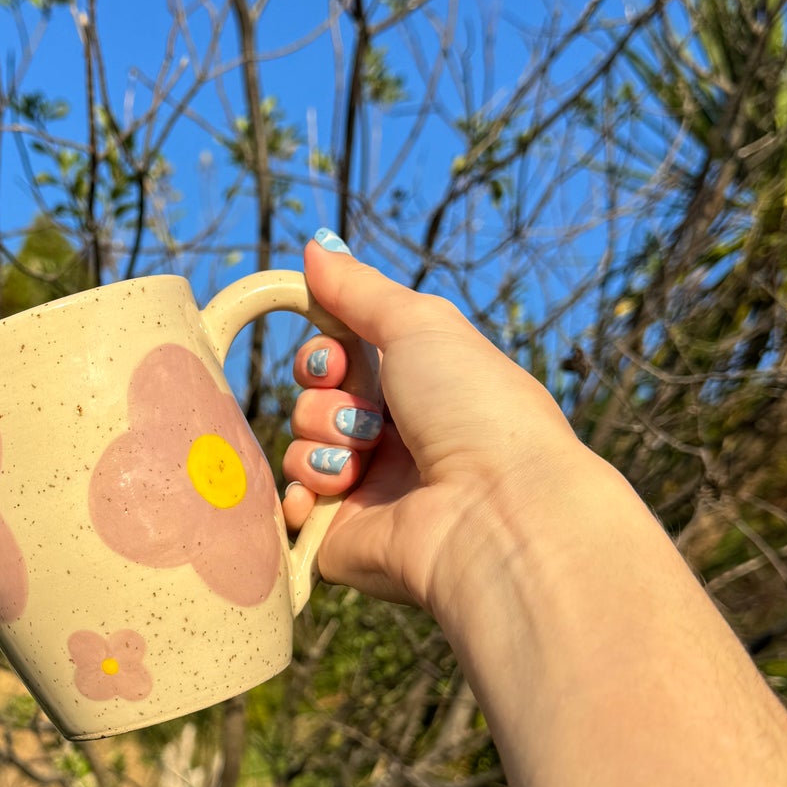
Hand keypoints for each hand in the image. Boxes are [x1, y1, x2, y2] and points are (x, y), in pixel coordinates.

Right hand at [282, 232, 591, 615]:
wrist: (495, 512)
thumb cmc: (475, 409)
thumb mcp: (421, 325)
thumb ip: (359, 288)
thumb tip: (313, 244)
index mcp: (419, 392)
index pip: (339, 362)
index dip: (323, 354)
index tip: (339, 355)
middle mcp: (394, 443)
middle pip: (312, 401)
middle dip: (323, 397)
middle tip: (363, 411)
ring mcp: (368, 496)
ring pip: (299, 450)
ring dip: (322, 443)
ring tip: (364, 461)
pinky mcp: (343, 542)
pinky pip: (291, 512)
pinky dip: (301, 497)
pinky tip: (330, 495)